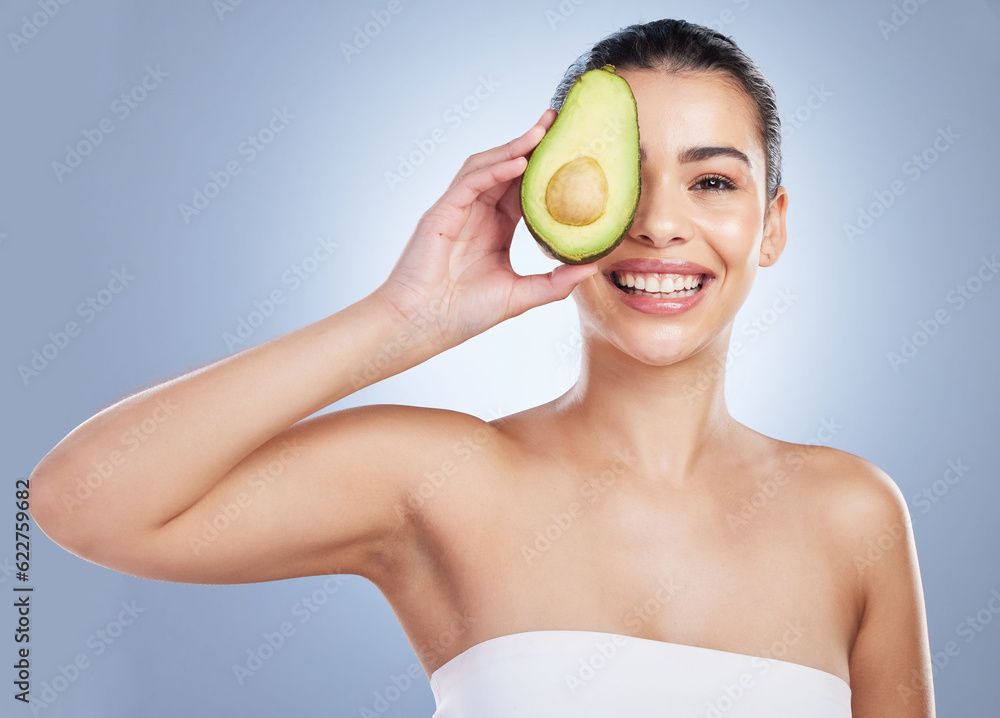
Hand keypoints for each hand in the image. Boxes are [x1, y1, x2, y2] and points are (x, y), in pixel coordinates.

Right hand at [375, 109, 598, 349]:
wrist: (421, 326)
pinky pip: (470, 182)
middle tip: (560, 120)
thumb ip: (555, 283)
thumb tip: (592, 267)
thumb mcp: (520, 296)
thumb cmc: (462, 314)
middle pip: (507, 168)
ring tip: (543, 131)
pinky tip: (519, 162)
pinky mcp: (442, 213)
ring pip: (488, 167)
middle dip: (533, 143)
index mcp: (495, 228)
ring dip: (515, 147)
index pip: (524, 188)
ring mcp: (458, 210)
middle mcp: (478, 213)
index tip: (572, 148)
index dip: (546, 168)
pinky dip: (494, 169)